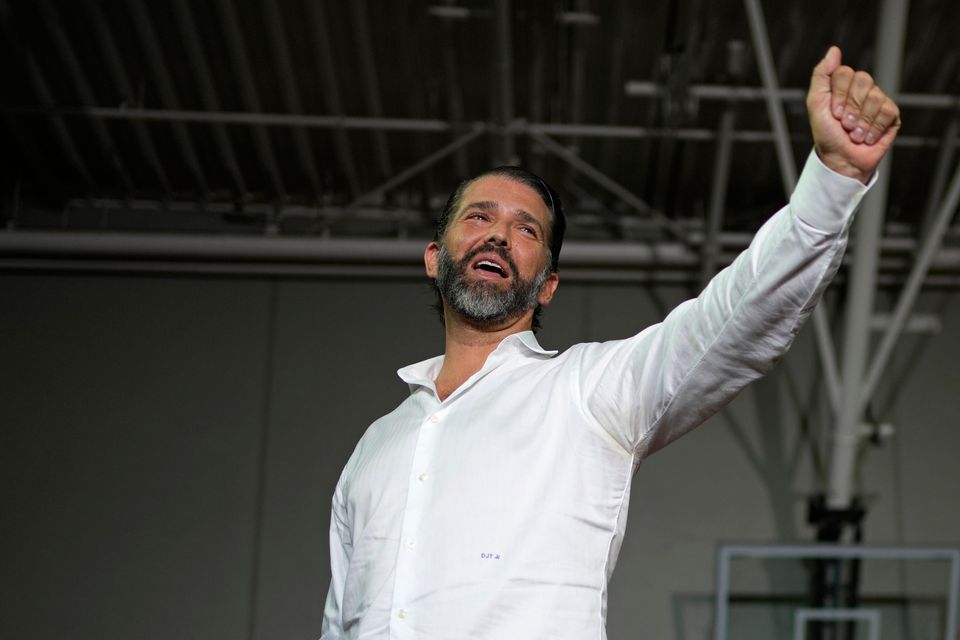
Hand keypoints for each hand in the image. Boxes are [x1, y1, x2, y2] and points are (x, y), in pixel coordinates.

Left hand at [807, 46, 900, 183]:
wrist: (841, 160)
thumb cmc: (826, 134)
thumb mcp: (816, 104)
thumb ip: (821, 76)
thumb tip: (834, 50)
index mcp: (843, 85)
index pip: (845, 72)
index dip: (839, 95)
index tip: (834, 113)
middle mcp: (862, 89)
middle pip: (863, 80)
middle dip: (851, 107)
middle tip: (845, 124)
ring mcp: (878, 100)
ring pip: (875, 97)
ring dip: (861, 122)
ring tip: (855, 134)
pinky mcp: (891, 115)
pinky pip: (887, 111)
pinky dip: (874, 128)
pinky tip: (867, 137)